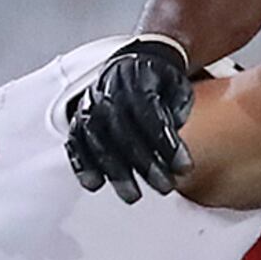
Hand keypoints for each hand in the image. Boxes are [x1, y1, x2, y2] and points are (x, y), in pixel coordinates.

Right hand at [63, 35, 194, 200]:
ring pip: (98, 141)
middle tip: (164, 188)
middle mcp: (108, 93)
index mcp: (137, 81)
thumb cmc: (161, 83)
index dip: (167, 143)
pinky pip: (75, 143)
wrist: (133, 63)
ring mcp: (90, 107)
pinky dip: (82, 164)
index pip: (151, 115)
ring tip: (132, 196)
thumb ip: (177, 112)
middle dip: (145, 163)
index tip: (185, 168)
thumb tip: (175, 147)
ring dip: (115, 171)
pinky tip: (93, 184)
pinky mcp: (79, 121)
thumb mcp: (179, 89)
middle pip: (123, 132)